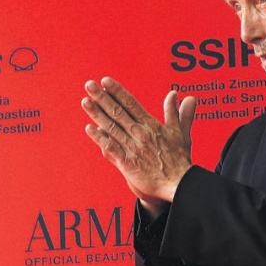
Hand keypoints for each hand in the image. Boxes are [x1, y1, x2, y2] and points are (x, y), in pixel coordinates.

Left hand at [81, 77, 196, 205]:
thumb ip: (176, 112)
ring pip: (111, 127)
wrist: (178, 184)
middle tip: (89, 85)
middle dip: (102, 97)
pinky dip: (100, 138)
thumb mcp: (180, 132)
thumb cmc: (179, 160)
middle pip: (117, 112)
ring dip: (97, 114)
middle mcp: (140, 134)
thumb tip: (176, 94)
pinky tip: (90, 129)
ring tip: (85, 102)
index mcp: (152, 125)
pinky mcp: (127, 163)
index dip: (117, 91)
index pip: (131, 104)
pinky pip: (111, 148)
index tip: (105, 81)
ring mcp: (132, 148)